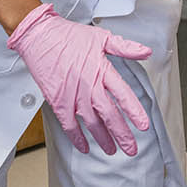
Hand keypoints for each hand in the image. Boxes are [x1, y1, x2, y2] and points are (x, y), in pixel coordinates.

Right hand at [7, 3, 152, 154]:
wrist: (40, 36)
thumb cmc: (69, 36)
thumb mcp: (101, 37)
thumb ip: (125, 47)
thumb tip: (146, 51)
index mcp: (101, 69)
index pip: (123, 94)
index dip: (134, 112)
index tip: (143, 126)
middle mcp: (88, 85)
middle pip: (109, 114)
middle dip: (122, 134)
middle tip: (132, 148)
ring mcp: (72, 95)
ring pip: (91, 123)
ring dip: (103, 139)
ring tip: (112, 150)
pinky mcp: (57, 101)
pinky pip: (68, 124)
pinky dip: (76, 138)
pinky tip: (84, 147)